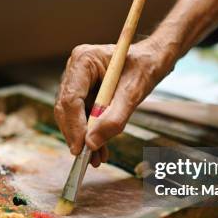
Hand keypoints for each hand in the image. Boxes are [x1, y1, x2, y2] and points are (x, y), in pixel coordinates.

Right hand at [54, 38, 172, 166]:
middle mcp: (75, 70)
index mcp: (84, 60)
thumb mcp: (133, 93)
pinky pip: (82, 117)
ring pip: (72, 116)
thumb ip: (113, 118)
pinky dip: (90, 134)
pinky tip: (99, 149)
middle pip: (66, 109)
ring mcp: (77, 82)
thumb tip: (91, 143)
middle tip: (87, 157)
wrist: (152, 61)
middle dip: (76, 135)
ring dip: (83, 138)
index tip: (82, 148)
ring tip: (96, 158)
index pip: (70, 98)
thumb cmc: (144, 67)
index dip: (74, 126)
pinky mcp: (83, 93)